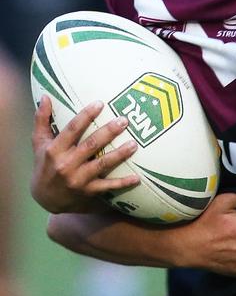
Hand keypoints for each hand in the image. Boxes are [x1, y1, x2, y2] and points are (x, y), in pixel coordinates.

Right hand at [31, 96, 140, 213]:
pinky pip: (108, 186)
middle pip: (91, 145)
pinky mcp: (88, 191)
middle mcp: (66, 164)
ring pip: (102, 164)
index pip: (72, 129)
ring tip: (134, 144)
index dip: (86, 116)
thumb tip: (45, 96)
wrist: (45, 198)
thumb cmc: (44, 165)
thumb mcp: (38, 143)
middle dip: (109, 132)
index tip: (100, 104)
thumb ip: (42, 120)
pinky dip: (123, 183)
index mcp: (54, 150)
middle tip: (124, 120)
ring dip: (119, 154)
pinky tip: (137, 178)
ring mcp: (78, 179)